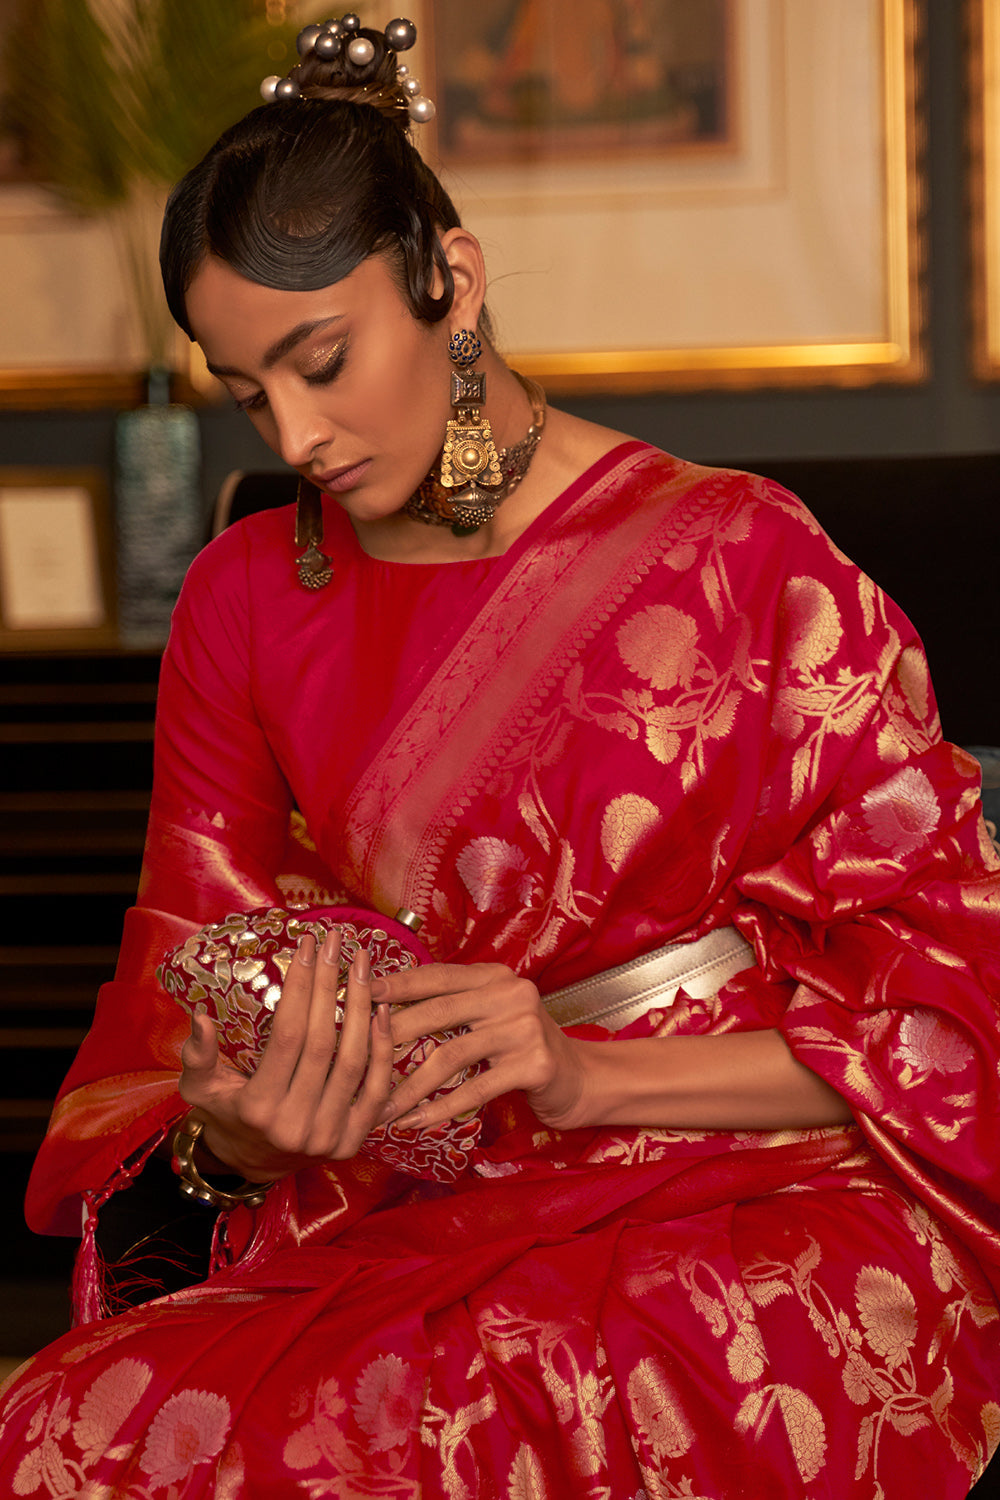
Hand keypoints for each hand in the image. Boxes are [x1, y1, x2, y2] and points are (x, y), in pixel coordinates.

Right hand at [178, 930, 394, 1180]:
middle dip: (332, 985)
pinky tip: (381, 1010)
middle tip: (337, 942)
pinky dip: (384, 1049)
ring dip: (362, 1007)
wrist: (253, 1166)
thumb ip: (198, 1054)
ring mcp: (328, 1136)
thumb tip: (201, 1016)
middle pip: (324, 1043)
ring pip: (354, 1062)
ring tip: (362, 963)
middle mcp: (295, 1125)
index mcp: (258, 1107)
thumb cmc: (226, 1115)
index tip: (307, 946)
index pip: (287, 1036)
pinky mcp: (353, 1141)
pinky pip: (378, 1089)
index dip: (301, 987)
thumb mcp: (198, 1089)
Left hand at [373, 962, 588, 1133]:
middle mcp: (511, 994)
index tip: (358, 994)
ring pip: (450, 1056)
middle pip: (437, 1013)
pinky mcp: (533, 1065)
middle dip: (390, 1036)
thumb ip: (453, 1007)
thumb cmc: (522, 1048)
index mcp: (494, 976)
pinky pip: (473, 1089)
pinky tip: (415, 1123)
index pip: (437, 976)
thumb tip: (386, 1011)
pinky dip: (439, 1109)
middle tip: (353, 1056)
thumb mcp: (491, 1016)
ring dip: (409, 1086)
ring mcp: (524, 1028)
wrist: (579, 1079)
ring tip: (380, 1107)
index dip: (397, 985)